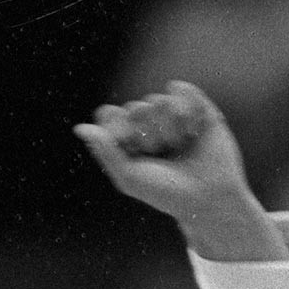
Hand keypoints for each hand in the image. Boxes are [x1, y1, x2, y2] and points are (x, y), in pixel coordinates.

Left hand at [74, 82, 287, 260]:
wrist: (209, 198)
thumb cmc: (167, 194)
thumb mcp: (129, 178)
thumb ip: (105, 151)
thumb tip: (79, 128)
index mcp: (130, 141)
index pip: (111, 116)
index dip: (120, 128)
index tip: (132, 148)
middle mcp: (150, 125)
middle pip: (136, 107)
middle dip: (147, 133)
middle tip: (161, 153)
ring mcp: (173, 114)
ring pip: (158, 99)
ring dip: (168, 127)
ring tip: (180, 146)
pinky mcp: (197, 106)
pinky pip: (179, 90)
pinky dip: (184, 110)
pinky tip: (193, 131)